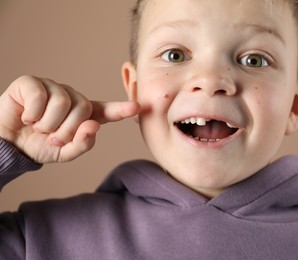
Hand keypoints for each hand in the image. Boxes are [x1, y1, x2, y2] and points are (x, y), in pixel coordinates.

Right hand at [0, 75, 139, 162]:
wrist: (9, 144)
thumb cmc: (39, 145)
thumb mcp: (64, 152)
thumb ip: (82, 144)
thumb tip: (94, 126)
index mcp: (83, 114)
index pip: (105, 110)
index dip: (120, 109)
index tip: (138, 107)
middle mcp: (71, 98)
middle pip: (83, 109)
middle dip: (66, 130)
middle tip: (52, 138)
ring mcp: (52, 88)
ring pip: (63, 102)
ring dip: (48, 124)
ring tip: (38, 127)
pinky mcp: (32, 83)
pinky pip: (41, 96)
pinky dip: (33, 114)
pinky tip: (27, 117)